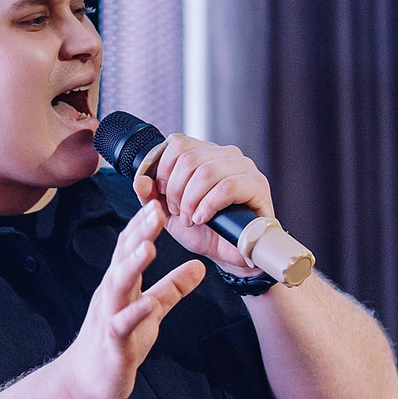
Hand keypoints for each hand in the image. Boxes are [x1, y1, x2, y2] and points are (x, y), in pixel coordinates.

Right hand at [57, 201, 206, 398]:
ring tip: (147, 247)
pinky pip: (122, 325)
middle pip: (123, 259)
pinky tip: (147, 303)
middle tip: (156, 209)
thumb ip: (172, 288)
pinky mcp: (112, 344)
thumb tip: (199, 266)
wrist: (87, 382)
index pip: (129, 248)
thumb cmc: (117, 344)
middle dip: (139, 234)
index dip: (143, 225)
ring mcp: (109, 318)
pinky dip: (134, 313)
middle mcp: (111, 296)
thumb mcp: (151, 312)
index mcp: (120, 285)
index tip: (160, 201)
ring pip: (118, 287)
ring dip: (132, 266)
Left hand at [134, 133, 273, 274]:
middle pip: (188, 159)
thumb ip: (150, 195)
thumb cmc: (203, 230)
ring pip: (205, 172)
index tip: (164, 196)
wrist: (228, 255)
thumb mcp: (168, 213)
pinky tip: (203, 218)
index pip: (177, 143)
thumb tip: (140, 180)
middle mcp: (225, 154)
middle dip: (175, 191)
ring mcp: (244, 167)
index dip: (164, 172)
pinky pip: (226, 187)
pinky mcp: (257, 185)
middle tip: (179, 213)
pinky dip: (208, 205)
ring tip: (191, 218)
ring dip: (191, 201)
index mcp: (204, 153)